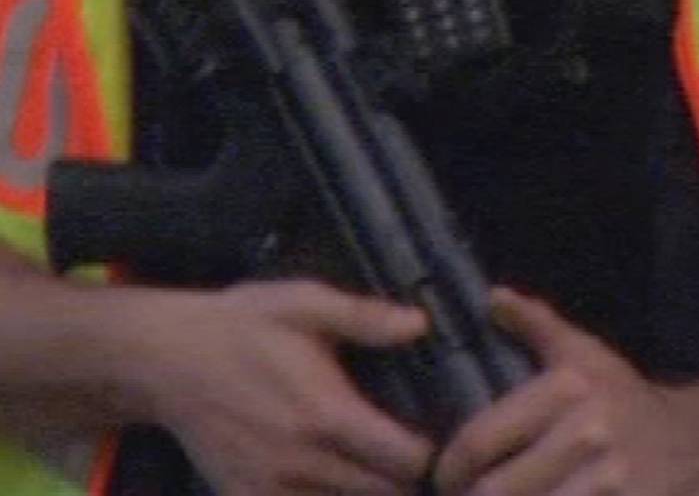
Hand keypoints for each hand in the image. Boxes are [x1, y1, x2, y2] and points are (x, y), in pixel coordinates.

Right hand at [129, 278, 431, 494]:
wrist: (168, 360)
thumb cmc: (246, 325)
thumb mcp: (308, 304)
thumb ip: (366, 318)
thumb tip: (421, 324)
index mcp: (326, 414)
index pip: (402, 461)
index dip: (433, 456)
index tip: (447, 438)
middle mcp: (301, 464)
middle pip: (381, 495)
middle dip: (409, 480)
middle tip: (428, 458)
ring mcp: (269, 489)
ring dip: (370, 494)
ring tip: (387, 468)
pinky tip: (341, 481)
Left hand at [435, 290, 698, 495]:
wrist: (695, 444)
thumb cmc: (626, 399)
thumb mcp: (587, 354)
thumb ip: (537, 325)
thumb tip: (491, 297)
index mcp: (570, 388)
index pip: (479, 441)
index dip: (450, 467)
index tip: (447, 476)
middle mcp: (588, 435)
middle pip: (491, 494)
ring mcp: (606, 485)